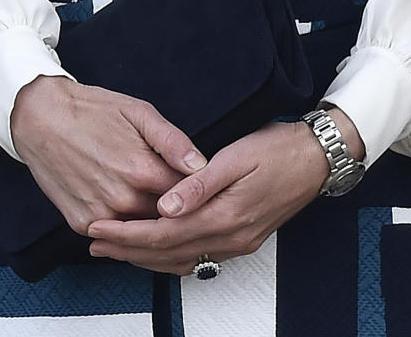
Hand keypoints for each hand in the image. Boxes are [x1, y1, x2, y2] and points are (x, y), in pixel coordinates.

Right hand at [10, 75, 206, 235]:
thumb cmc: (92, 111)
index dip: (198, 194)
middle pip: (167, 219)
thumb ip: (173, 142)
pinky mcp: (82, 224)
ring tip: (157, 203)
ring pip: (142, 231)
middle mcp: (122, 199)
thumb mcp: (138, 112)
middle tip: (187, 202)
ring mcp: (101, 216)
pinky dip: (127, 226)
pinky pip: (116, 234)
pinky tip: (132, 209)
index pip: (187, 198)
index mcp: (141, 170)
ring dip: (154, 223)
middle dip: (179, 212)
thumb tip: (202, 165)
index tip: (205, 190)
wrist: (41, 119)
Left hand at [88, 112, 363, 274]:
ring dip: (146, 256)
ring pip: (181, 260)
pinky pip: (198, 256)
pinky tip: (156, 248)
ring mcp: (238, 242)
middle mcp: (230, 238)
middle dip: (127, 251)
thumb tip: (164, 206)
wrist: (315, 159)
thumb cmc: (277, 149)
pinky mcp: (242, 238)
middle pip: (168, 254)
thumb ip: (198, 184)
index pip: (163, 235)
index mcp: (225, 217)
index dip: (127, 235)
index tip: (99, 229)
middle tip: (94, 244)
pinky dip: (171, 255)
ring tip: (115, 249)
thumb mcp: (236, 157)